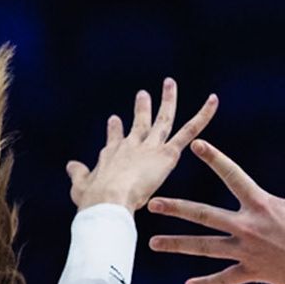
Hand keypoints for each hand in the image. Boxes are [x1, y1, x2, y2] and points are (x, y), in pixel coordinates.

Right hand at [67, 78, 217, 211]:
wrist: (108, 200)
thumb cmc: (93, 200)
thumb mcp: (80, 186)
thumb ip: (78, 174)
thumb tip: (71, 165)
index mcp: (111, 155)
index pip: (115, 138)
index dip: (115, 130)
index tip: (115, 120)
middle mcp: (131, 145)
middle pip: (139, 123)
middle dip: (142, 108)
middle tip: (143, 94)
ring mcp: (150, 146)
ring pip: (163, 119)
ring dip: (168, 100)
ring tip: (170, 83)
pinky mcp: (167, 153)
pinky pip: (189, 131)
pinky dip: (203, 116)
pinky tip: (213, 101)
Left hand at [147, 133, 284, 283]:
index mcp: (262, 204)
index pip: (233, 175)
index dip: (214, 158)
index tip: (195, 146)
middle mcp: (248, 227)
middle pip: (204, 215)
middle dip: (176, 208)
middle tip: (152, 202)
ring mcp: (246, 252)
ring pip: (204, 247)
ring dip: (177, 245)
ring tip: (153, 243)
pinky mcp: (251, 273)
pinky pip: (224, 279)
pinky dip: (207, 283)